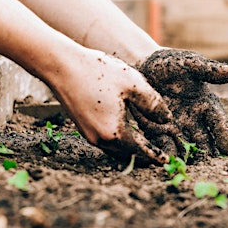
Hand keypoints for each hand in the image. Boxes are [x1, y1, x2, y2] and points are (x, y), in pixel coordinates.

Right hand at [51, 49, 172, 164]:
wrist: (61, 66)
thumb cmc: (98, 72)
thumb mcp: (133, 83)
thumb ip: (153, 104)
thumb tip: (166, 119)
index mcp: (114, 132)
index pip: (140, 151)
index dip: (155, 156)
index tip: (167, 161)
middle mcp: (100, 139)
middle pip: (127, 155)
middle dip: (144, 157)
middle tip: (159, 157)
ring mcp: (89, 134)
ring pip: (115, 150)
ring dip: (131, 151)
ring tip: (145, 147)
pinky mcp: (82, 127)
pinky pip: (106, 142)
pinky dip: (119, 143)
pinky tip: (126, 134)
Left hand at [133, 49, 227, 157]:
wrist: (142, 66)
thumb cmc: (171, 64)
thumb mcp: (191, 64)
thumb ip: (212, 71)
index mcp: (206, 104)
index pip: (217, 123)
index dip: (222, 136)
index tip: (226, 150)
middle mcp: (194, 120)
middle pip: (204, 140)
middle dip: (207, 153)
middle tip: (209, 167)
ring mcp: (176, 127)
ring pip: (186, 147)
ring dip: (188, 158)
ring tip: (189, 169)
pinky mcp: (158, 131)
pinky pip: (165, 145)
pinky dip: (168, 154)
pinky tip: (169, 163)